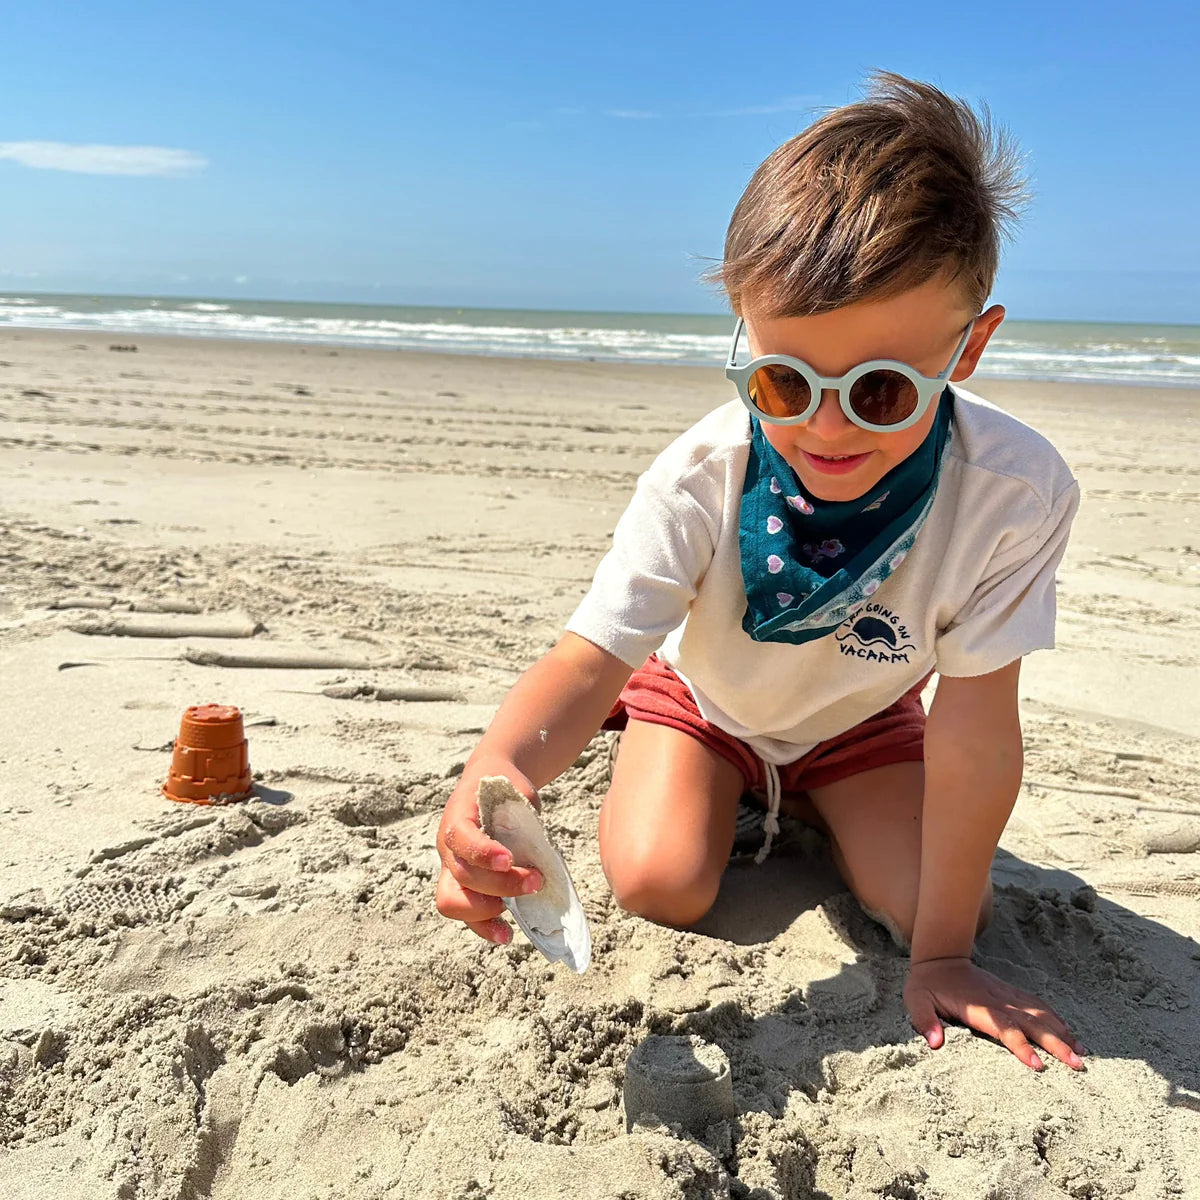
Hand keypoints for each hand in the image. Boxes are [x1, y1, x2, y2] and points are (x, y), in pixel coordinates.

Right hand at [434, 764, 543, 945]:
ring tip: (518, 913)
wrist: (489, 780)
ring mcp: (451, 870)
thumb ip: (523, 819)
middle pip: (462, 876)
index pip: (460, 838)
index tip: (508, 859)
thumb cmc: (504, 787)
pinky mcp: (463, 887)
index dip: (482, 852)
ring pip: (453, 902)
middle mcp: (448, 848)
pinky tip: (506, 934)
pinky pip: (465, 915)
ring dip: (487, 912)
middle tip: (536, 881)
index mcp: (458, 818)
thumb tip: (537, 853)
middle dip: (500, 885)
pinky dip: (485, 927)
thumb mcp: (515, 792)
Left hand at [904, 956, 1086, 1071]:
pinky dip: (1056, 1019)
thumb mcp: (916, 1000)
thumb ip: (924, 1020)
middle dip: (1055, 1043)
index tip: (1038, 1064)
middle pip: (1031, 1022)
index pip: (1003, 1027)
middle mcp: (998, 1000)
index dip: (1019, 1045)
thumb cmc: (927, 984)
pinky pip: (1038, 1005)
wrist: (939, 956)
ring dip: (1062, 1032)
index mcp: (977, 1006)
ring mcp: (1007, 995)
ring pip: (1040, 1013)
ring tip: (1082, 1053)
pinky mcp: (1011, 992)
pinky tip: (1070, 1034)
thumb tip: (935, 1043)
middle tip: (1077, 1065)